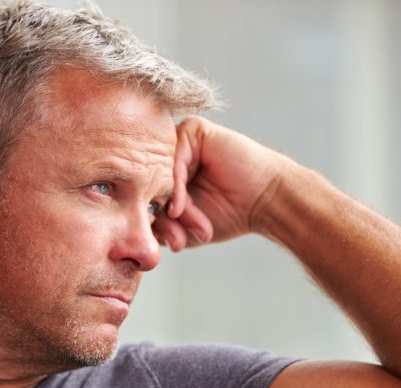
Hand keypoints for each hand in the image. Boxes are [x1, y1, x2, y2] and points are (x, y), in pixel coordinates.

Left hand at [154, 117, 288, 250]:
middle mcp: (171, 155)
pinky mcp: (194, 130)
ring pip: (159, 174)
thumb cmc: (230, 214)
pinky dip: (174, 185)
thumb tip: (135, 229)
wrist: (265, 201)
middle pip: (148, 184)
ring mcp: (182, 141)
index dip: (152, 222)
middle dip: (161, 218)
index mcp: (167, 174)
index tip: (170, 244)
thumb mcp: (186, 226)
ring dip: (170, 204)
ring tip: (187, 223)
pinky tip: (180, 206)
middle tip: (178, 240)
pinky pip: (173, 157)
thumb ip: (161, 226)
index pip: (144, 194)